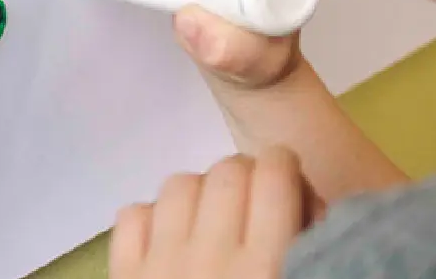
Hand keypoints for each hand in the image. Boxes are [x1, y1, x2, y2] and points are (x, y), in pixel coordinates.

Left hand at [110, 148, 323, 278]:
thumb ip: (310, 244)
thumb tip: (311, 203)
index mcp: (265, 268)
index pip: (273, 171)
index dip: (284, 166)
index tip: (288, 183)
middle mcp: (210, 259)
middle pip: (226, 170)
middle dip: (245, 176)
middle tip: (254, 204)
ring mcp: (160, 267)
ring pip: (179, 184)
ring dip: (200, 194)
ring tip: (212, 221)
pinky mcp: (124, 277)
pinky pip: (132, 217)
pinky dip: (152, 220)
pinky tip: (169, 242)